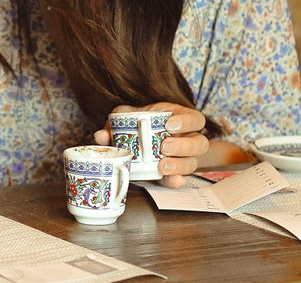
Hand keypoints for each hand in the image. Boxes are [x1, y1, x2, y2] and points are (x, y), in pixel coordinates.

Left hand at [94, 102, 208, 187]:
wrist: (143, 142)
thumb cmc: (138, 124)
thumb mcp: (128, 118)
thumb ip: (115, 122)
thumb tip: (100, 136)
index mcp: (180, 120)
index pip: (196, 119)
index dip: (187, 122)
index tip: (170, 125)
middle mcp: (188, 139)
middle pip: (200, 143)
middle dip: (184, 146)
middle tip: (165, 146)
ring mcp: (184, 158)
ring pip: (193, 163)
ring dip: (179, 165)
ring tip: (163, 166)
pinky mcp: (175, 173)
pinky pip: (181, 179)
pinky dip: (175, 181)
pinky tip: (171, 181)